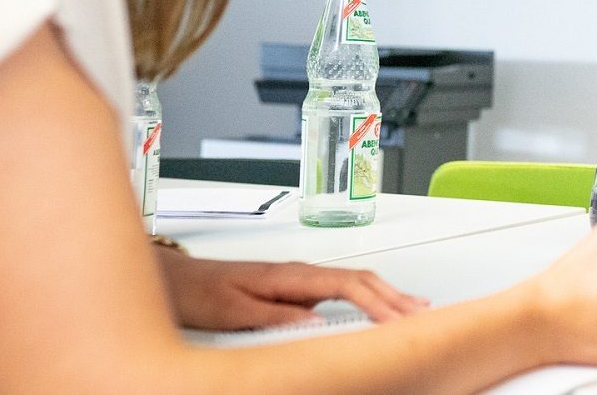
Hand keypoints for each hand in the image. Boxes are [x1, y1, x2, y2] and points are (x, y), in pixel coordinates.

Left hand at [152, 247, 428, 329]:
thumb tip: (315, 323)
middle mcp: (299, 273)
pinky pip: (341, 290)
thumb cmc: (198, 292)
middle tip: (422, 315)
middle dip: (394, 296)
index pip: (347, 285)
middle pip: (360, 280)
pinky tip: (376, 305)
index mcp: (289, 275)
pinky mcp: (295, 289)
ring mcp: (299, 280)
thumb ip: (274, 316)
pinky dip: (368, 297)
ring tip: (413, 308)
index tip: (397, 320)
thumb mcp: (231, 312)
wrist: (174, 278)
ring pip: (354, 282)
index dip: (377, 303)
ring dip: (386, 295)